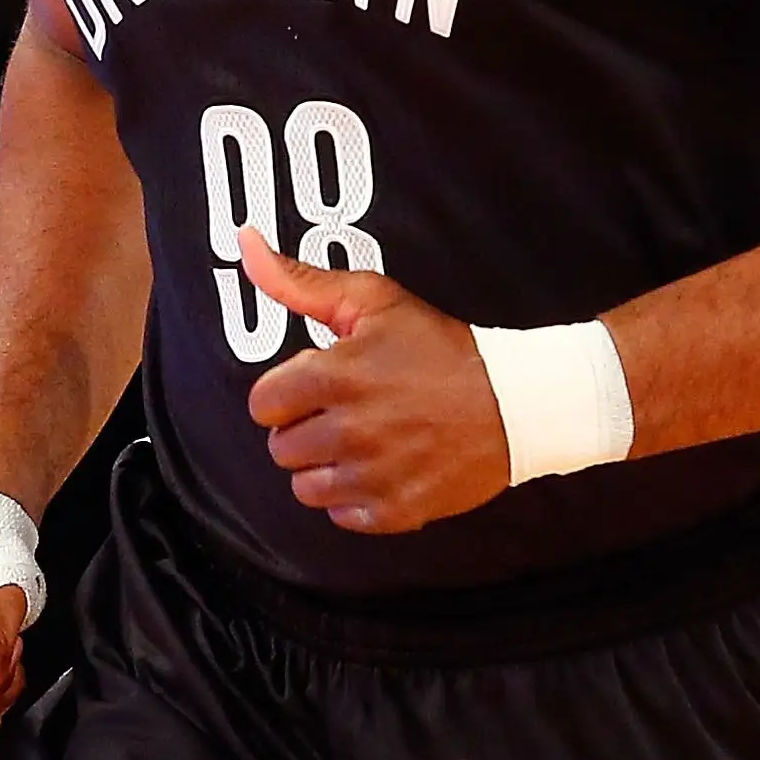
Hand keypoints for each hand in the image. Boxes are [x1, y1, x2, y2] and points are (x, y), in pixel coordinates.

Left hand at [240, 227, 510, 533]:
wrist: (514, 401)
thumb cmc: (440, 347)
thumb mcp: (373, 299)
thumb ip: (299, 281)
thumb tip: (245, 243)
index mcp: (336, 376)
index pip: (262, 405)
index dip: (287, 393)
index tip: (317, 387)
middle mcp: (350, 430)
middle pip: (281, 449)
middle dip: (305, 429)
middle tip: (345, 413)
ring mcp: (374, 475)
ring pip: (305, 488)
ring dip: (326, 467)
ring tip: (362, 442)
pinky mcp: (397, 510)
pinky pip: (342, 516)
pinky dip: (356, 498)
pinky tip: (382, 469)